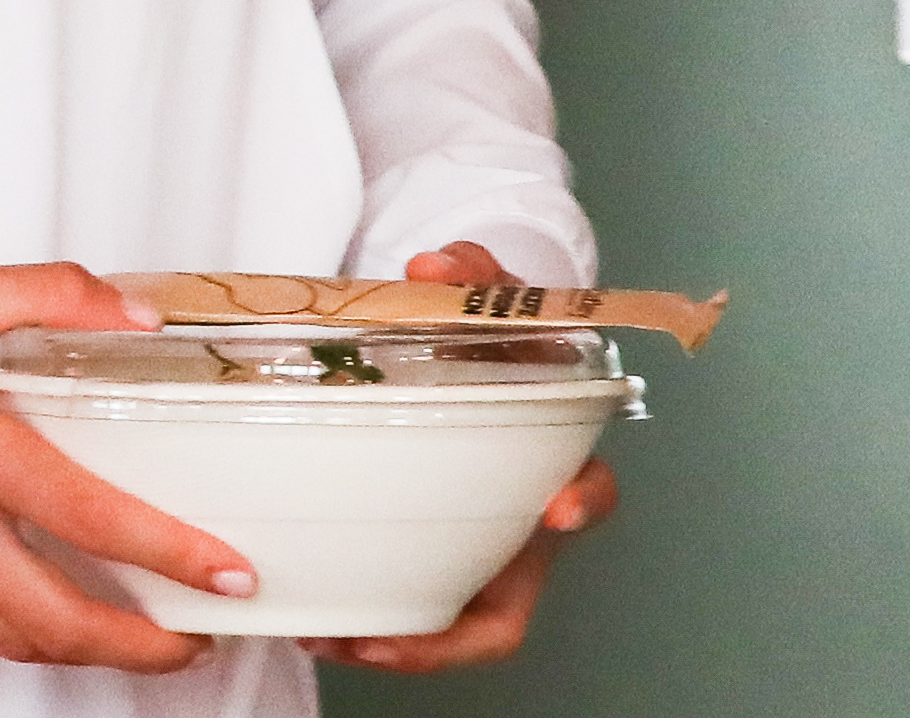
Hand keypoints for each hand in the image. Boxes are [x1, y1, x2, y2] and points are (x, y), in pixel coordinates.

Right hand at [0, 261, 252, 668]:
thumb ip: (49, 297)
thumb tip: (133, 312)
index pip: (92, 518)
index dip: (171, 555)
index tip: (227, 577)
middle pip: (57, 617)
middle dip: (140, 644)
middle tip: (193, 640)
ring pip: (6, 639)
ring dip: (77, 650)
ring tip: (128, 639)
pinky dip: (1, 642)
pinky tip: (28, 628)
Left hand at [303, 243, 615, 673]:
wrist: (474, 349)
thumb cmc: (489, 332)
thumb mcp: (488, 293)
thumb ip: (473, 274)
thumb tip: (434, 265)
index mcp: (554, 455)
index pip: (591, 485)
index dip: (583, 502)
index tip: (559, 510)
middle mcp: (525, 516)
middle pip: (513, 597)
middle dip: (454, 637)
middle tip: (384, 640)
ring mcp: (483, 545)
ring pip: (457, 622)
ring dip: (399, 644)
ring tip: (331, 640)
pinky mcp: (439, 557)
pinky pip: (414, 608)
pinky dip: (373, 622)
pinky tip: (318, 624)